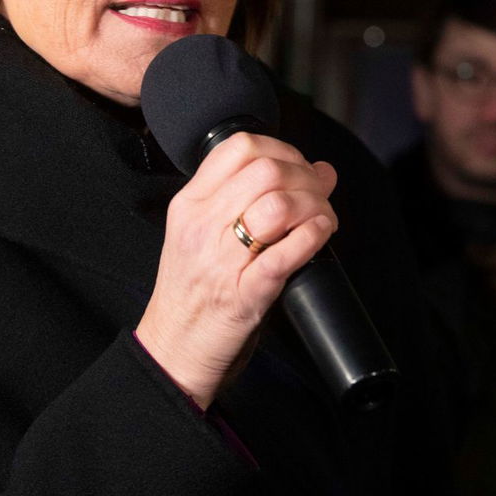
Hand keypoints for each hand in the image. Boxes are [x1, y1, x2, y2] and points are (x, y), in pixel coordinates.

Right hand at [135, 132, 337, 408]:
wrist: (173, 348)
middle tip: (318, 194)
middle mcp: (201, 227)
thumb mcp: (205, 233)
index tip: (298, 167)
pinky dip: (312, 236)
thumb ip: (253, 199)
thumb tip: (321, 171)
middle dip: (305, 177)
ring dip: (313, 205)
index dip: (282, 148)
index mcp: (189, 205)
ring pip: (277, 206)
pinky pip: (285, 254)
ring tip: (321, 217)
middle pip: (265, 171)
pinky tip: (321, 233)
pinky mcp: (244, 295)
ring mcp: (221, 261)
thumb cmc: (194, 291)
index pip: (238, 147)